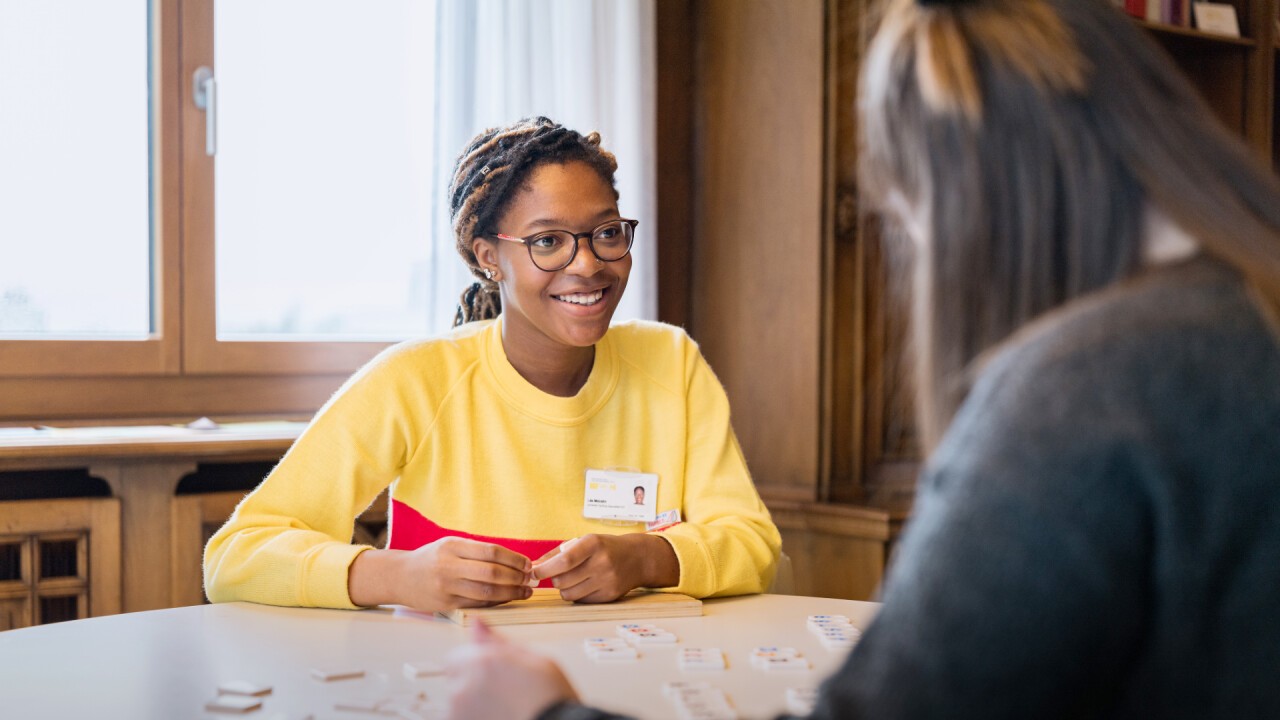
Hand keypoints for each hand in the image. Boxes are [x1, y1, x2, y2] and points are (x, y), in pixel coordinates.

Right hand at [348, 538, 532, 612]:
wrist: (400, 576)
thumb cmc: (431, 559)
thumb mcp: (450, 545)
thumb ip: (477, 551)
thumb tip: (514, 560)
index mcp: (452, 546)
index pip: (491, 552)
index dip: (514, 559)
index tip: (527, 564)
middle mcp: (448, 566)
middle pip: (491, 573)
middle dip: (516, 577)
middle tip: (530, 579)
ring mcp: (446, 587)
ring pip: (486, 592)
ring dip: (510, 593)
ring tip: (524, 591)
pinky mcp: (445, 604)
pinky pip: (477, 604)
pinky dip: (496, 602)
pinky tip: (507, 599)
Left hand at [445, 620, 577, 719]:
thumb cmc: (551, 699)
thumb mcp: (533, 659)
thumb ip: (497, 641)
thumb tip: (476, 623)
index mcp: (481, 662)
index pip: (457, 657)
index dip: (477, 664)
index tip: (495, 673)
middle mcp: (463, 688)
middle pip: (457, 679)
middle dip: (474, 682)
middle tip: (506, 691)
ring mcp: (459, 712)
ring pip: (460, 702)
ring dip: (476, 702)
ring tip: (506, 706)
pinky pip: (464, 716)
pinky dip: (477, 716)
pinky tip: (502, 715)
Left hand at [530, 533, 678, 602]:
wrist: (638, 558)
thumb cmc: (605, 547)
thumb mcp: (584, 541)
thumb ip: (558, 552)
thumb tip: (533, 566)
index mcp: (593, 544)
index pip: (565, 560)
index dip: (546, 569)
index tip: (534, 572)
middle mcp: (602, 562)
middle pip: (563, 580)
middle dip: (554, 578)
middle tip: (560, 572)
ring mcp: (607, 581)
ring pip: (569, 594)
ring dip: (564, 588)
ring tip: (572, 578)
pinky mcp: (610, 595)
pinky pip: (581, 601)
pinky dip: (577, 594)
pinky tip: (585, 584)